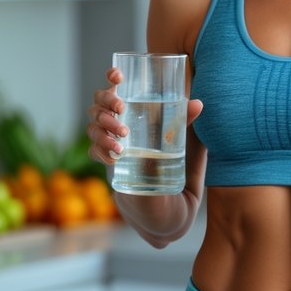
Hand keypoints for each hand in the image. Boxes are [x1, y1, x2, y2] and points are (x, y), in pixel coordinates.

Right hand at [85, 66, 203, 168]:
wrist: (172, 214)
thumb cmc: (184, 175)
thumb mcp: (190, 149)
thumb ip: (190, 126)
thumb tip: (197, 103)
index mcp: (141, 114)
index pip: (119, 90)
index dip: (112, 78)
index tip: (117, 76)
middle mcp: (124, 126)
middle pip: (98, 104)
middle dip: (106, 104)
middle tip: (121, 111)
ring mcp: (114, 146)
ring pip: (93, 127)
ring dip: (104, 131)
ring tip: (122, 143)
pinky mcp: (111, 167)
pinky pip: (94, 152)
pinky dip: (101, 153)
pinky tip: (114, 160)